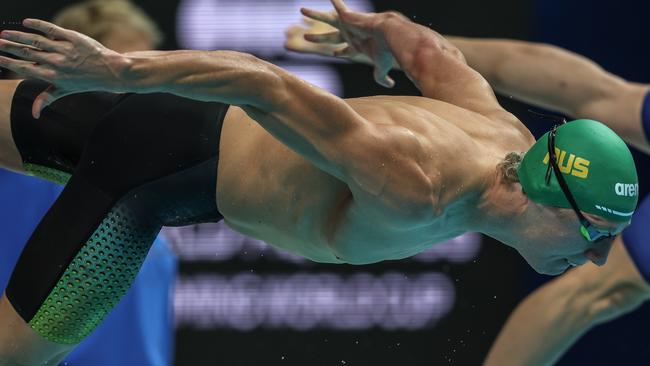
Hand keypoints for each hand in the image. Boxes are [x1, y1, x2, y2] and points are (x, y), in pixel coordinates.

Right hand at [0, 19, 126, 117]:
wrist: (111, 71)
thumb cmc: (86, 81)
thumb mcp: (66, 91)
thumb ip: (47, 97)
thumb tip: (34, 114)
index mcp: (52, 76)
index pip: (24, 68)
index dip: (8, 62)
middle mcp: (57, 63)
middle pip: (27, 53)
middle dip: (9, 47)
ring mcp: (64, 49)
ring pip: (36, 40)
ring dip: (18, 36)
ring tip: (4, 33)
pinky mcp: (73, 38)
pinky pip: (52, 29)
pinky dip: (38, 25)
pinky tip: (26, 22)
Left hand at [291, 0, 396, 87]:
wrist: (388, 35)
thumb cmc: (384, 51)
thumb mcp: (381, 67)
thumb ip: (381, 77)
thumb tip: (390, 85)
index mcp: (358, 46)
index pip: (346, 50)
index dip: (340, 52)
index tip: (335, 53)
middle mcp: (351, 34)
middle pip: (331, 37)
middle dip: (319, 38)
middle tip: (306, 36)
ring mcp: (348, 25)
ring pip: (327, 20)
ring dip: (314, 15)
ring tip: (301, 10)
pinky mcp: (347, 16)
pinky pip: (338, 5)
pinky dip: (334, 0)